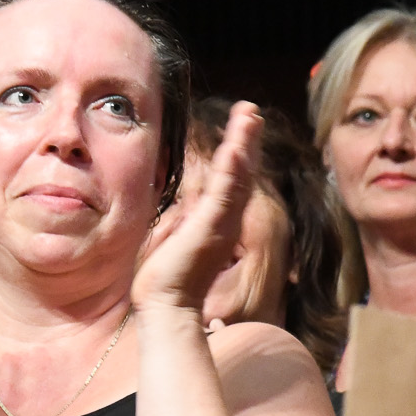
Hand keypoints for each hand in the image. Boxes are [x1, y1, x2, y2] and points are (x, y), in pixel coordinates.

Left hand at [133, 101, 262, 312]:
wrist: (165, 306)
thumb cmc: (167, 276)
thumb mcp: (174, 234)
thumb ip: (181, 215)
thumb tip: (179, 202)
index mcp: (216, 219)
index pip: (231, 178)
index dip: (238, 149)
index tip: (241, 123)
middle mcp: (225, 220)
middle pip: (242, 171)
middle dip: (248, 138)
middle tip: (250, 109)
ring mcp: (220, 224)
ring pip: (237, 176)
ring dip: (243, 143)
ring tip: (248, 115)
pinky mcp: (210, 230)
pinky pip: (224, 194)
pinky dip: (231, 169)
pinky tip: (235, 148)